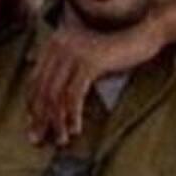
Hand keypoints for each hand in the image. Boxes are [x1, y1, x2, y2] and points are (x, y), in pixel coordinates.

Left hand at [26, 18, 163, 145]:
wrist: (143, 34)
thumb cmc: (115, 52)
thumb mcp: (84, 62)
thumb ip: (65, 74)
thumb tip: (46, 103)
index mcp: (53, 44)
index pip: (33, 80)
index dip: (32, 106)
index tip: (33, 126)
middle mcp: (58, 45)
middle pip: (41, 89)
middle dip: (39, 118)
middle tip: (37, 140)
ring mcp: (72, 52)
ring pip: (55, 94)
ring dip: (56, 121)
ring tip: (61, 140)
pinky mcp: (89, 62)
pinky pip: (73, 95)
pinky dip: (73, 115)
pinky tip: (76, 129)